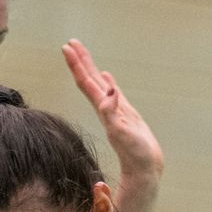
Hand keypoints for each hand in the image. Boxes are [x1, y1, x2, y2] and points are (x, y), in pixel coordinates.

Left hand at [63, 40, 163, 186]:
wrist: (144, 169)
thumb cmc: (135, 154)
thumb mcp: (121, 132)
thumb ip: (112, 112)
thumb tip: (109, 90)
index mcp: (104, 108)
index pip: (87, 82)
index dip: (77, 65)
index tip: (67, 48)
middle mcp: (106, 107)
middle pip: (90, 79)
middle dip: (80, 61)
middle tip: (71, 42)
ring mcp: (116, 110)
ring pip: (100, 84)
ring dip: (90, 68)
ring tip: (83, 53)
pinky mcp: (125, 114)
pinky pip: (114, 93)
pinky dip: (108, 82)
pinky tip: (107, 76)